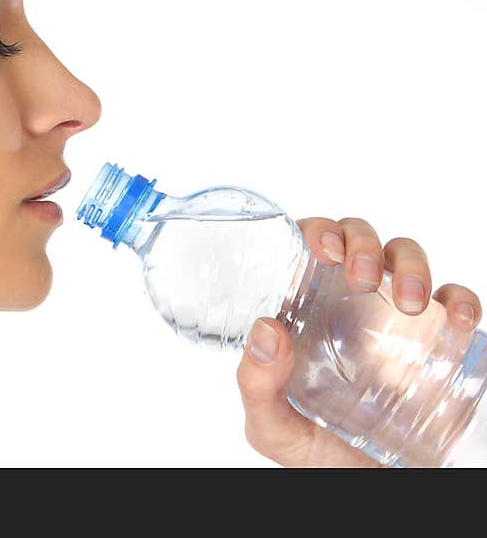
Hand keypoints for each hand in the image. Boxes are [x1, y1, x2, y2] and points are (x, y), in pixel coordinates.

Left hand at [235, 216, 481, 466]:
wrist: (371, 487)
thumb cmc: (317, 450)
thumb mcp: (274, 426)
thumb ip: (257, 385)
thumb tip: (265, 329)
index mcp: (304, 310)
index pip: (307, 247)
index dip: (315, 230)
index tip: (320, 248)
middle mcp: (347, 302)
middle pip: (356, 239)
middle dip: (361, 241)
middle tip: (360, 277)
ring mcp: (393, 317)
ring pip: (404, 256)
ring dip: (410, 264)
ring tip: (410, 302)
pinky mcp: (436, 341)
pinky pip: (453, 301)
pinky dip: (459, 299)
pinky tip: (453, 318)